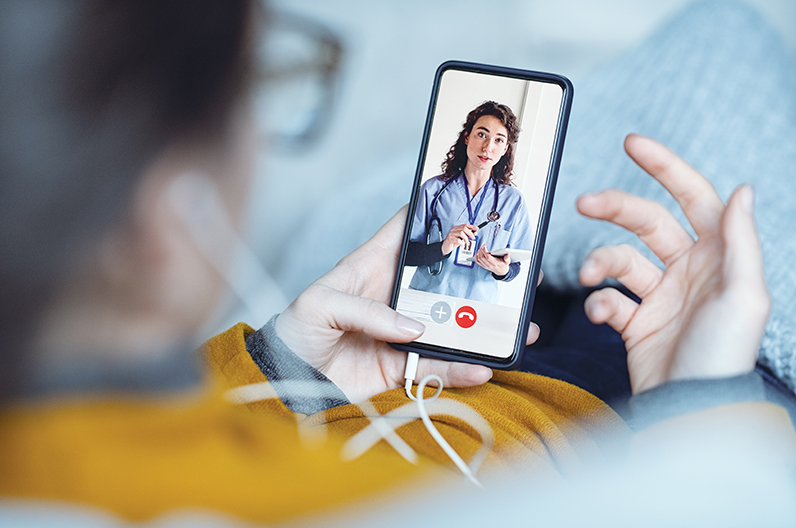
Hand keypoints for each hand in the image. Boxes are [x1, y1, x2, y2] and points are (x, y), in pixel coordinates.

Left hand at [274, 207, 501, 402]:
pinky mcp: (401, 365)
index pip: (407, 230)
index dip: (435, 214)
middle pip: (443, 280)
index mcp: (372, 266)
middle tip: (512, 273)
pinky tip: (482, 368)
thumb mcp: (320, 305)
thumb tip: (414, 327)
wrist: (284, 380)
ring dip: (482, 328)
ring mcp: (401, 331)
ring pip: (451, 325)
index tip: (470, 206)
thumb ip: (366, 310)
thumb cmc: (295, 331)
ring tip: (515, 327)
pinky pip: (437, 367)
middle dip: (478, 276)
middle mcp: (393, 296)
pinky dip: (460, 370)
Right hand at [441, 223, 477, 254]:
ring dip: (466, 238)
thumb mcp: (462, 238)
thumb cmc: (453, 242)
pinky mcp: (450, 239)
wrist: (445, 247)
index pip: (465, 225)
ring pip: (461, 233)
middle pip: (464, 228)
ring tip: (466, 242)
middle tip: (473, 238)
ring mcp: (451, 234)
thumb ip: (468, 235)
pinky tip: (461, 244)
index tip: (477, 228)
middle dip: (470, 233)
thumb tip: (475, 233)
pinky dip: (461, 243)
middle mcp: (454, 230)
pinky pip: (457, 240)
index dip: (472, 226)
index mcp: (457, 228)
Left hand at [474, 245, 509, 275]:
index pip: (488, 257)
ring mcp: (486, 266)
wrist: (501, 271)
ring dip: (479, 252)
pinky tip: (478, 252)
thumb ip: (507, 258)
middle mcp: (489, 265)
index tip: (484, 246)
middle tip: (483, 246)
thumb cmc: (503, 265)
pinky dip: (476, 256)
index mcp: (495, 263)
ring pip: (479, 259)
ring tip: (481, 248)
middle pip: (482, 257)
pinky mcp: (483, 266)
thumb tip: (507, 255)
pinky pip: (477, 261)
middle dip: (481, 250)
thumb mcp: (507, 262)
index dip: (485, 251)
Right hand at [577, 134, 769, 393]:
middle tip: (584, 202)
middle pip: (646, 221)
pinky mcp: (635, 322)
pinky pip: (608, 300)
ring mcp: (660, 296)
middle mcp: (688, 270)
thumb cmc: (723, 354)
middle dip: (614, 207)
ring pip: (620, 259)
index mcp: (716, 255)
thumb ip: (739, 240)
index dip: (665, 167)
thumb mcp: (743, 294)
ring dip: (600, 262)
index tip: (632, 143)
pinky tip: (604, 317)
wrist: (690, 407)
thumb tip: (743, 189)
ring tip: (591, 275)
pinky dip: (599, 304)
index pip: (692, 197)